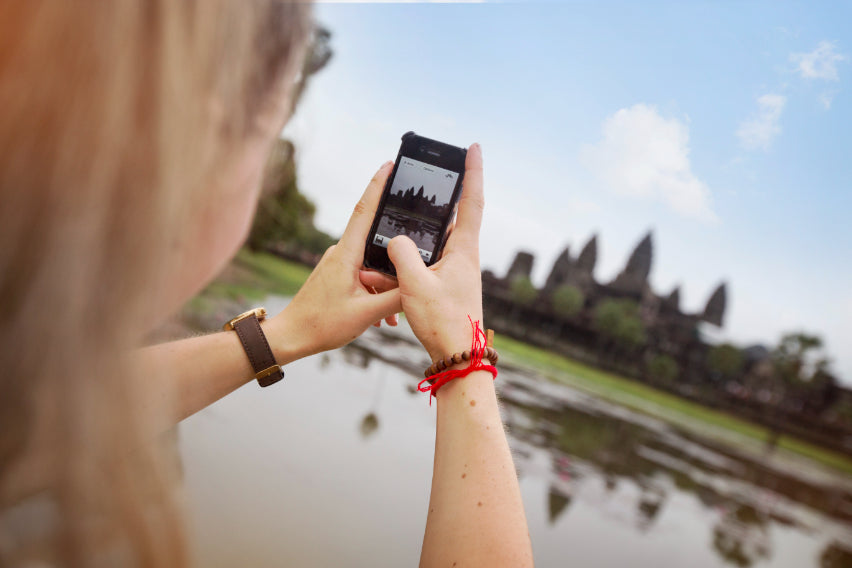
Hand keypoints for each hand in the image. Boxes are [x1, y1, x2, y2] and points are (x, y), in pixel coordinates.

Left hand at [265, 162, 400, 358]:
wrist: (290, 337)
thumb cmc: (321, 324)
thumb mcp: (366, 314)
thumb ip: (396, 297)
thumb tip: (418, 284)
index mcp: (346, 255)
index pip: (364, 211)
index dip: (378, 185)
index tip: (389, 165)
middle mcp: (341, 253)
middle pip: (377, 243)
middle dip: (396, 258)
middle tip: (414, 269)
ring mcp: (338, 264)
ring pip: (372, 266)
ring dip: (386, 286)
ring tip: (392, 315)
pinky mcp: (336, 275)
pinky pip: (363, 277)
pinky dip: (375, 293)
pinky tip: (381, 317)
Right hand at [379, 143, 484, 360]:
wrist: (458, 357)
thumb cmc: (443, 322)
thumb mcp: (415, 285)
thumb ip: (401, 255)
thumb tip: (395, 239)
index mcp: (463, 250)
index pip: (472, 202)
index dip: (473, 172)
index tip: (473, 148)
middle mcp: (464, 256)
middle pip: (455, 215)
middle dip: (446, 194)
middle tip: (437, 172)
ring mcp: (457, 270)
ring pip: (438, 238)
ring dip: (425, 227)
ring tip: (408, 215)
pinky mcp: (447, 283)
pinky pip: (430, 257)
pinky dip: (415, 251)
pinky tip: (398, 255)